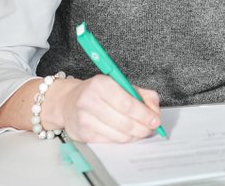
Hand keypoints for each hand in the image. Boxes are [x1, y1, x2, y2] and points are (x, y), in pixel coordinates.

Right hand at [45, 74, 161, 142]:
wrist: (69, 101)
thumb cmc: (98, 92)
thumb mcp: (120, 85)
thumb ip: (141, 94)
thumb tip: (154, 111)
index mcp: (101, 83)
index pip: (127, 103)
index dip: (144, 114)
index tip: (155, 120)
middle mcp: (90, 100)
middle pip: (124, 121)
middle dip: (142, 127)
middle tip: (151, 128)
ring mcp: (85, 118)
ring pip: (118, 134)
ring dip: (134, 135)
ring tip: (140, 131)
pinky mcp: (82, 134)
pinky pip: (110, 141)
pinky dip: (122, 139)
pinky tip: (126, 134)